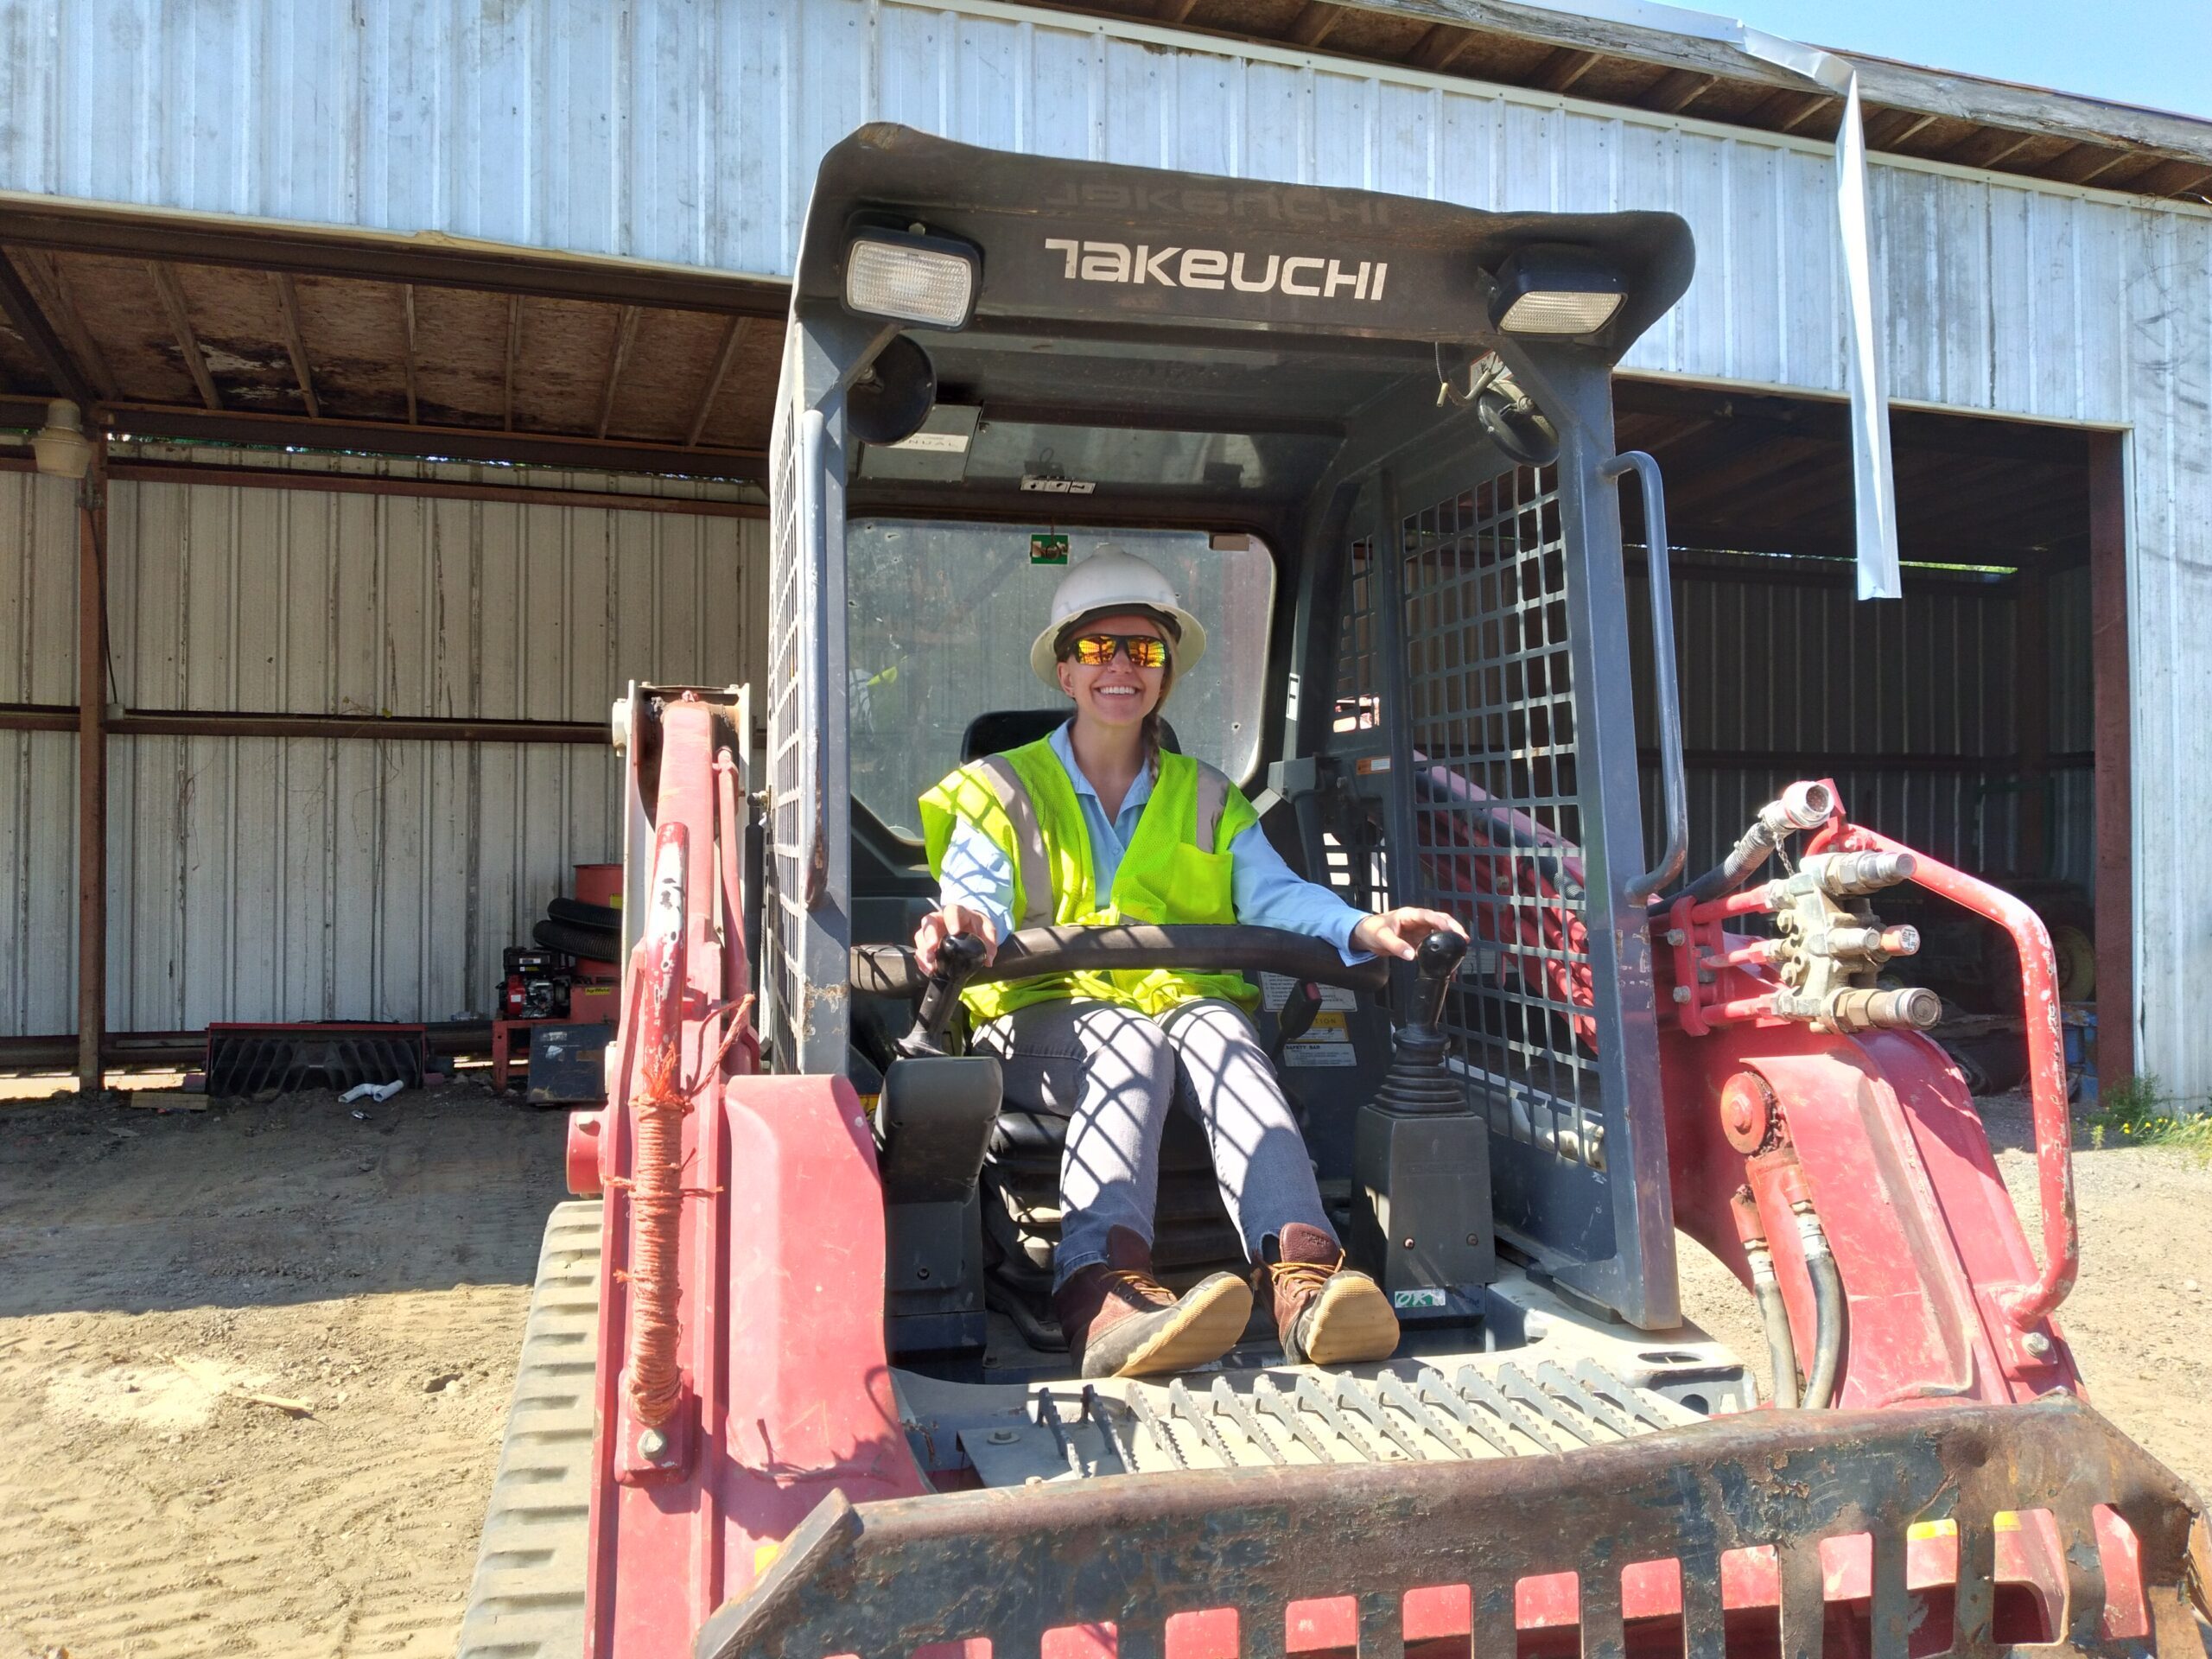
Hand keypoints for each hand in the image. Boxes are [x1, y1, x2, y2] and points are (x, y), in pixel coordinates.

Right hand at [913, 903, 997, 974]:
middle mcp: (940, 919)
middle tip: (933, 947)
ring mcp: (931, 931)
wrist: (970, 928)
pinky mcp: (926, 943)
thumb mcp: (988, 931)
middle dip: (929, 935)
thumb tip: (988, 960)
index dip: (951, 920)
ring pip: (920, 936)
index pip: (951, 911)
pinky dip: (922, 961)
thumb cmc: (977, 927)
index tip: (954, 932)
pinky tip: (929, 970)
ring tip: (930, 962)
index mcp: (957, 912)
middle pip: (929, 921)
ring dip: (923, 950)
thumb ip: (990, 943)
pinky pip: (919, 950)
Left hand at [1350, 906, 1467, 961]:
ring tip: (1461, 949)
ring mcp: (1420, 931)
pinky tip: (1448, 960)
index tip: (1450, 929)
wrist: (1366, 936)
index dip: (1440, 921)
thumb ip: (1396, 946)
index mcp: (1409, 915)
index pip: (1428, 915)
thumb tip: (1411, 955)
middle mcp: (1418, 921)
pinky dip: (1442, 951)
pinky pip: (1434, 945)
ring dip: (1451, 939)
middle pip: (1440, 921)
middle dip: (1454, 928)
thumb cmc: (1372, 930)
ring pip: (1440, 933)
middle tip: (1464, 939)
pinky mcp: (1420, 941)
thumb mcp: (1381, 937)